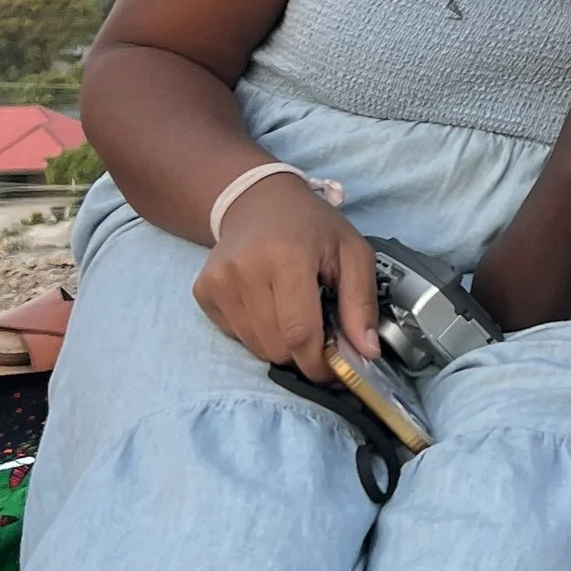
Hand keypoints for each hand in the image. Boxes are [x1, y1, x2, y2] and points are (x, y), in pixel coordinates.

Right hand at [194, 173, 379, 378]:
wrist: (259, 200)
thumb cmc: (311, 226)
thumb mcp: (352, 252)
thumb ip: (361, 303)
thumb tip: (367, 353)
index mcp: (288, 257)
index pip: (300, 333)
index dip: (319, 363)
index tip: (335, 370)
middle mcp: (246, 269)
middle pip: (277, 346)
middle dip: (303, 353)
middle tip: (319, 332)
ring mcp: (219, 280)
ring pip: (256, 347)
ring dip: (280, 343)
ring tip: (293, 312)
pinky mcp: (203, 291)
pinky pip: (235, 335)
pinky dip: (256, 332)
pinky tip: (267, 304)